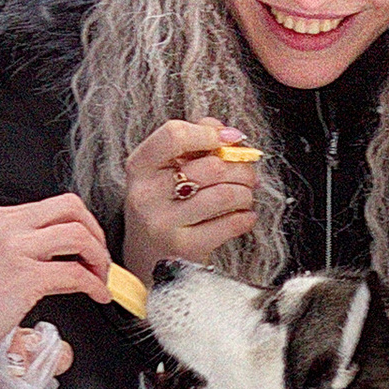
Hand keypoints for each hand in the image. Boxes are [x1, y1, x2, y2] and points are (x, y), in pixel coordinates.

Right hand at [0, 194, 110, 341]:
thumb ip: (17, 250)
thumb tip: (52, 263)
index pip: (52, 206)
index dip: (79, 224)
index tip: (87, 244)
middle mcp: (7, 226)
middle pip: (71, 208)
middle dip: (95, 231)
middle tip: (99, 256)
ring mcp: (16, 248)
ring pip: (78, 235)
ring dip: (98, 256)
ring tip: (100, 276)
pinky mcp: (26, 276)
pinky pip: (75, 273)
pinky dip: (94, 284)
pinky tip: (96, 294)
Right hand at [121, 119, 262, 278]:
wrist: (146, 255)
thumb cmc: (163, 204)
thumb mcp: (163, 170)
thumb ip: (192, 141)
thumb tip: (226, 133)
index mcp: (140, 167)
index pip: (174, 135)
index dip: (209, 133)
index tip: (229, 139)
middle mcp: (147, 194)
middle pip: (211, 167)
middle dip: (241, 168)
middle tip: (248, 174)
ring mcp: (164, 223)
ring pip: (225, 195)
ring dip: (245, 193)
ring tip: (244, 195)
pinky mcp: (184, 248)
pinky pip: (231, 224)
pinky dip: (246, 217)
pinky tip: (242, 215)